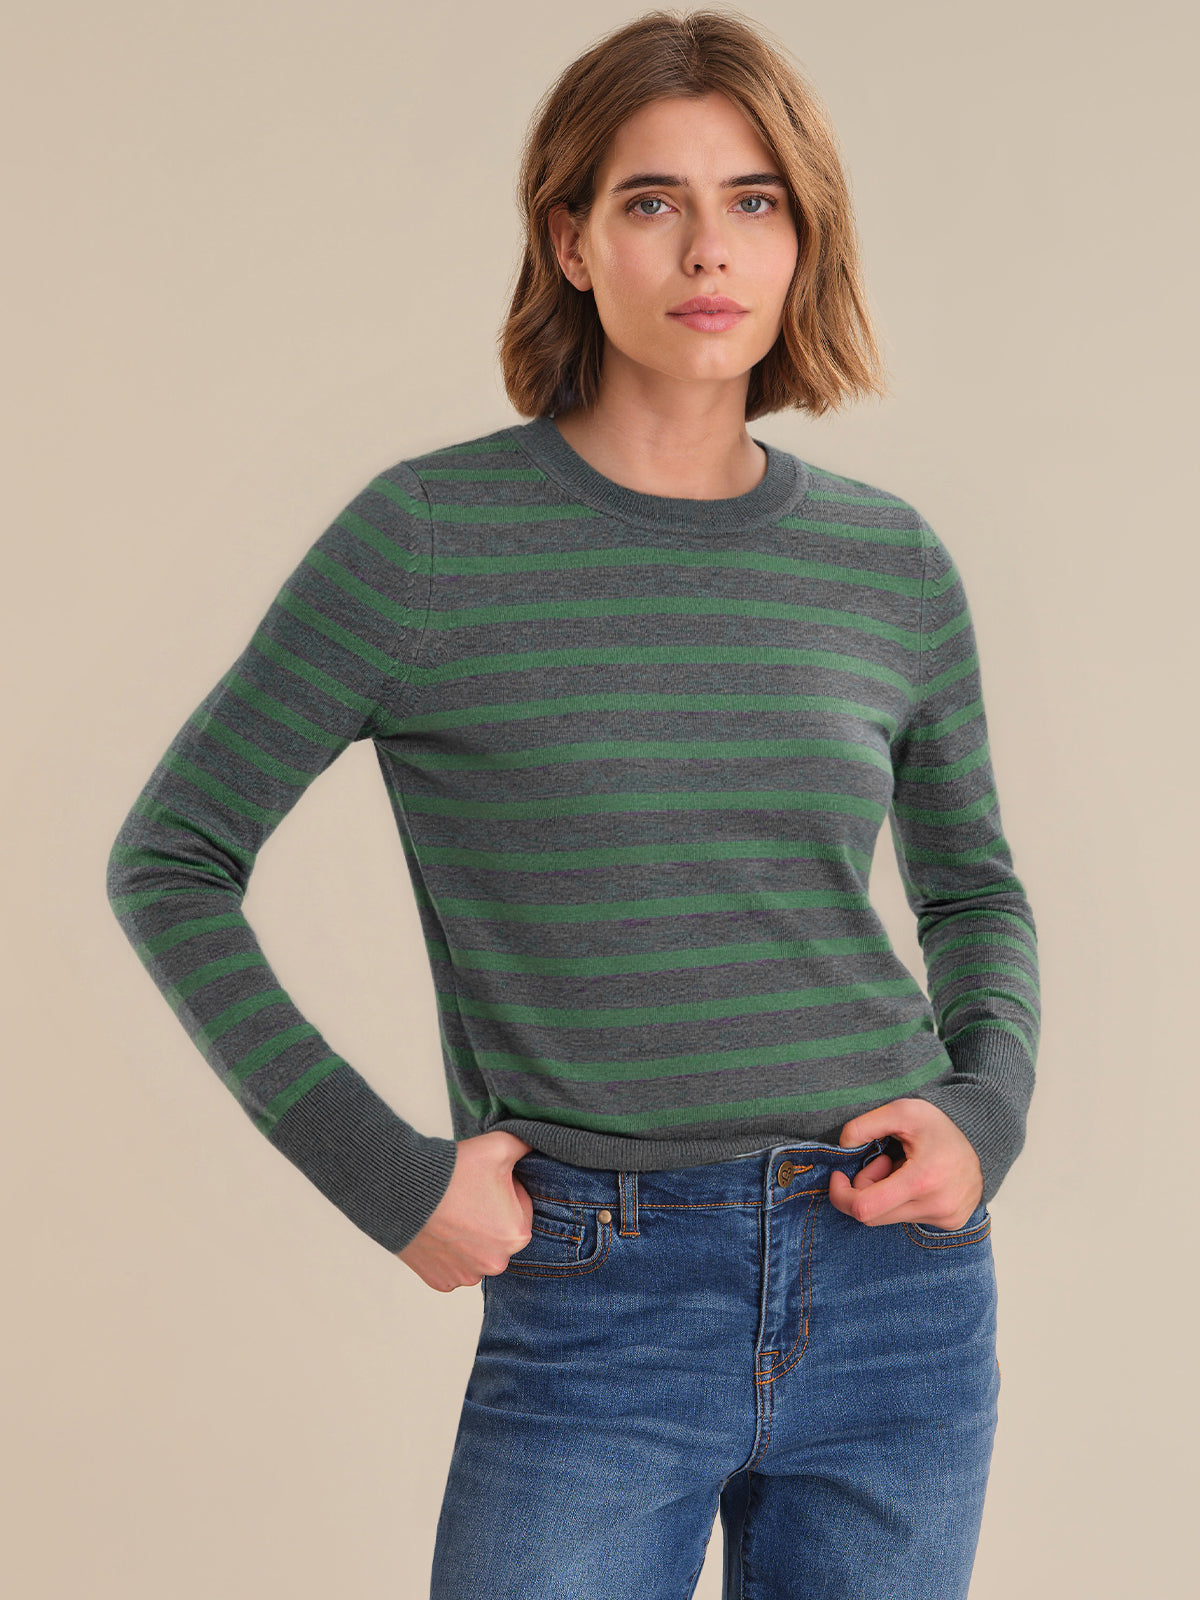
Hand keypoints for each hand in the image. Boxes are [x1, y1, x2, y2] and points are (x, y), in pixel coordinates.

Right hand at [396, 1130, 533, 1291]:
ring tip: (451, 1211)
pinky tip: (439, 1230)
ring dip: (469, 1236)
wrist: (402, 1190)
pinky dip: (448, 1252)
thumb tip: (539, 1141)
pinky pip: (453, 1266)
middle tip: (467, 1194)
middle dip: (488, 1215)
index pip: (520, 1207)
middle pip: (499, 1232)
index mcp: (516, 1236)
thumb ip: (526, 1145)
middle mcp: (495, 1264)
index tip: (484, 1181)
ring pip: (476, 1252)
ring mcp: (466, 1276)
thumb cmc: (452, 1172)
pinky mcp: (441, 1281)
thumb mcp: (498, 1146)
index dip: (504, 1190)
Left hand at [827, 1098, 983, 1229]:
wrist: (984, 1137)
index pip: (865, 1208)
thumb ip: (865, 1125)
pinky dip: (903, 1199)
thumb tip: (842, 1147)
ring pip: (890, 1217)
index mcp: (922, 1180)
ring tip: (902, 1167)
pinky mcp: (950, 1222)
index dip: (842, 1195)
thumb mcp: (901, 1111)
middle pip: (872, 1215)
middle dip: (866, 1187)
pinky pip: (909, 1217)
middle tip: (882, 1161)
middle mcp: (936, 1206)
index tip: (839, 1176)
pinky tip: (918, 1179)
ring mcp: (945, 1218)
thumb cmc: (941, 1123)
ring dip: (885, 1193)